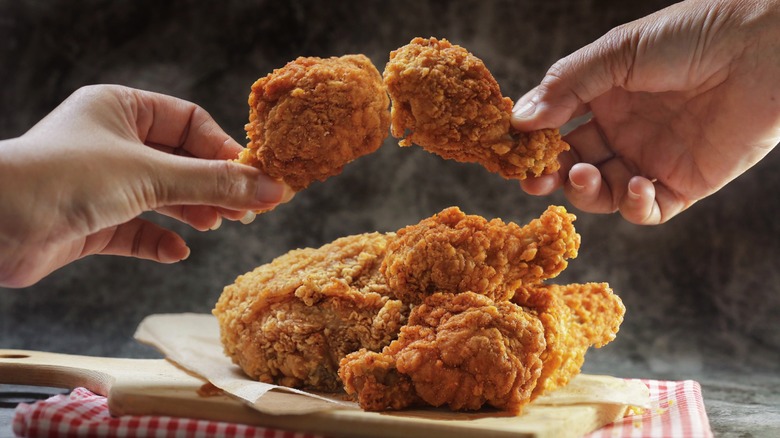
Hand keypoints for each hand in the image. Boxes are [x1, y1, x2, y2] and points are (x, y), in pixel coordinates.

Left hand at [0, 85, 292, 287]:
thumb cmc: (64, 177)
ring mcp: (102, 183)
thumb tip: (272, 189)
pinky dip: (159, 241)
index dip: (224, 150)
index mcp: (122, 109)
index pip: (190, 123)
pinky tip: (176, 252)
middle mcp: (112, 142)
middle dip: (213, 185)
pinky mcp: (92, 221)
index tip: (255, 178)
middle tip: (247, 209)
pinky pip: (137, 229)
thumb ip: (214, 183)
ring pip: (163, 196)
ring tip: (218, 225)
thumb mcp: (151, 174)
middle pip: (181, 161)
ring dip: (192, 211)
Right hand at [511, 0, 779, 223]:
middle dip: (551, 175)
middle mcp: (626, 131)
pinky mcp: (686, 183)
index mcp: (606, 98)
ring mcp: (654, 159)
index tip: (513, 151)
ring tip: (582, 173)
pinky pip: (648, 209)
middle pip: (574, 166)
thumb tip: (518, 121)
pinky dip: (634, 205)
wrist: (759, 47)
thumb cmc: (689, 37)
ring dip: (585, 190)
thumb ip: (565, 88)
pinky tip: (634, 184)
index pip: (558, 130)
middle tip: (532, 180)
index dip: (535, 143)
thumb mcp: (615, 53)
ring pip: (603, 192)